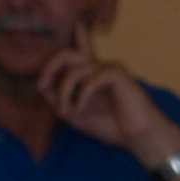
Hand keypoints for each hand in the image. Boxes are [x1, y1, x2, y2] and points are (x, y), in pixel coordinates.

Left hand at [35, 48, 176, 159]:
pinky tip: (80, 110)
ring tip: (67, 112)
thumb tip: (42, 84)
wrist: (138, 136)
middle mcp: (99, 67)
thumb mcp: (75, 113)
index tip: (53, 61)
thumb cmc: (110, 125)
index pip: (79, 48)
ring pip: (74, 71)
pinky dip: (80, 97)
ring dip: (64, 93)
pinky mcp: (116, 74)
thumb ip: (58, 98)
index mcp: (92, 74)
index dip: (68, 44)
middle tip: (42, 86)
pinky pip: (88, 81)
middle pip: (66, 54)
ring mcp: (108, 68)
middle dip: (49, 68)